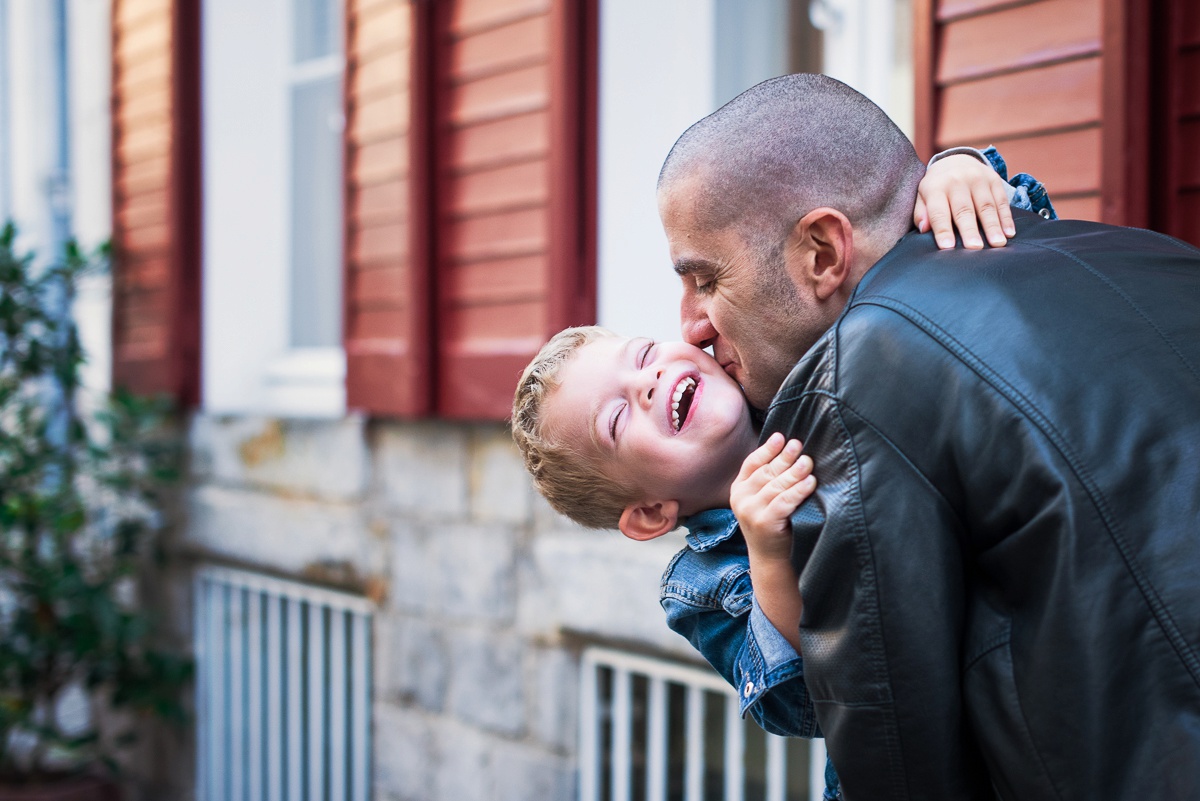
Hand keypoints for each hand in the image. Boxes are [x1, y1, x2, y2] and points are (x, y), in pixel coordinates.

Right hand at [730, 433, 815, 562]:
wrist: (770, 558)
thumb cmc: (772, 523)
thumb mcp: (762, 500)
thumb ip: (768, 479)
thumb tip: (789, 450)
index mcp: (738, 489)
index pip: (751, 463)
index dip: (767, 449)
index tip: (781, 437)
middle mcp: (740, 499)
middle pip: (766, 472)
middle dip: (784, 457)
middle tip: (799, 445)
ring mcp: (750, 511)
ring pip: (776, 485)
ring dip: (794, 472)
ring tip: (808, 461)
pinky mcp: (764, 523)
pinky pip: (784, 501)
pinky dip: (798, 491)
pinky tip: (810, 482)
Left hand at [914, 153, 1015, 249]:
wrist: (956, 160)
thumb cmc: (937, 187)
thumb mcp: (922, 196)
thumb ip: (921, 213)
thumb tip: (924, 228)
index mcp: (936, 187)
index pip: (939, 212)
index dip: (943, 230)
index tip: (947, 247)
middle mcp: (957, 181)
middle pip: (964, 209)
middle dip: (970, 230)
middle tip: (974, 248)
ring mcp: (978, 179)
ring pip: (986, 205)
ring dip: (992, 226)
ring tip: (997, 243)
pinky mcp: (994, 179)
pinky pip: (1001, 200)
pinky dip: (1006, 218)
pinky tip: (1009, 232)